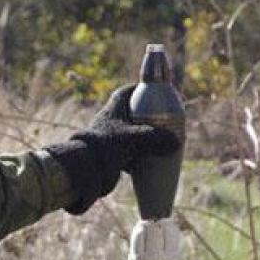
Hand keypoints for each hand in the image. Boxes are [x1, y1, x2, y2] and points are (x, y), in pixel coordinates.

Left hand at [46, 85, 180, 214]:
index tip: (155, 92)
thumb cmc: (107, 147)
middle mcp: (109, 122)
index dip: (139, 90)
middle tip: (165, 122)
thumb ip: (156, 138)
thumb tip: (176, 142)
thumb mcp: (134, 139)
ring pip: (130, 134)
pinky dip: (139, 154)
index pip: (125, 93)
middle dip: (148, 118)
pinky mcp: (109, 155)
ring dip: (145, 138)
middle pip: (131, 114)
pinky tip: (151, 162)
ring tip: (162, 142)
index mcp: (113, 110)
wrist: (84, 169)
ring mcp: (108, 138)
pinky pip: (128, 151)